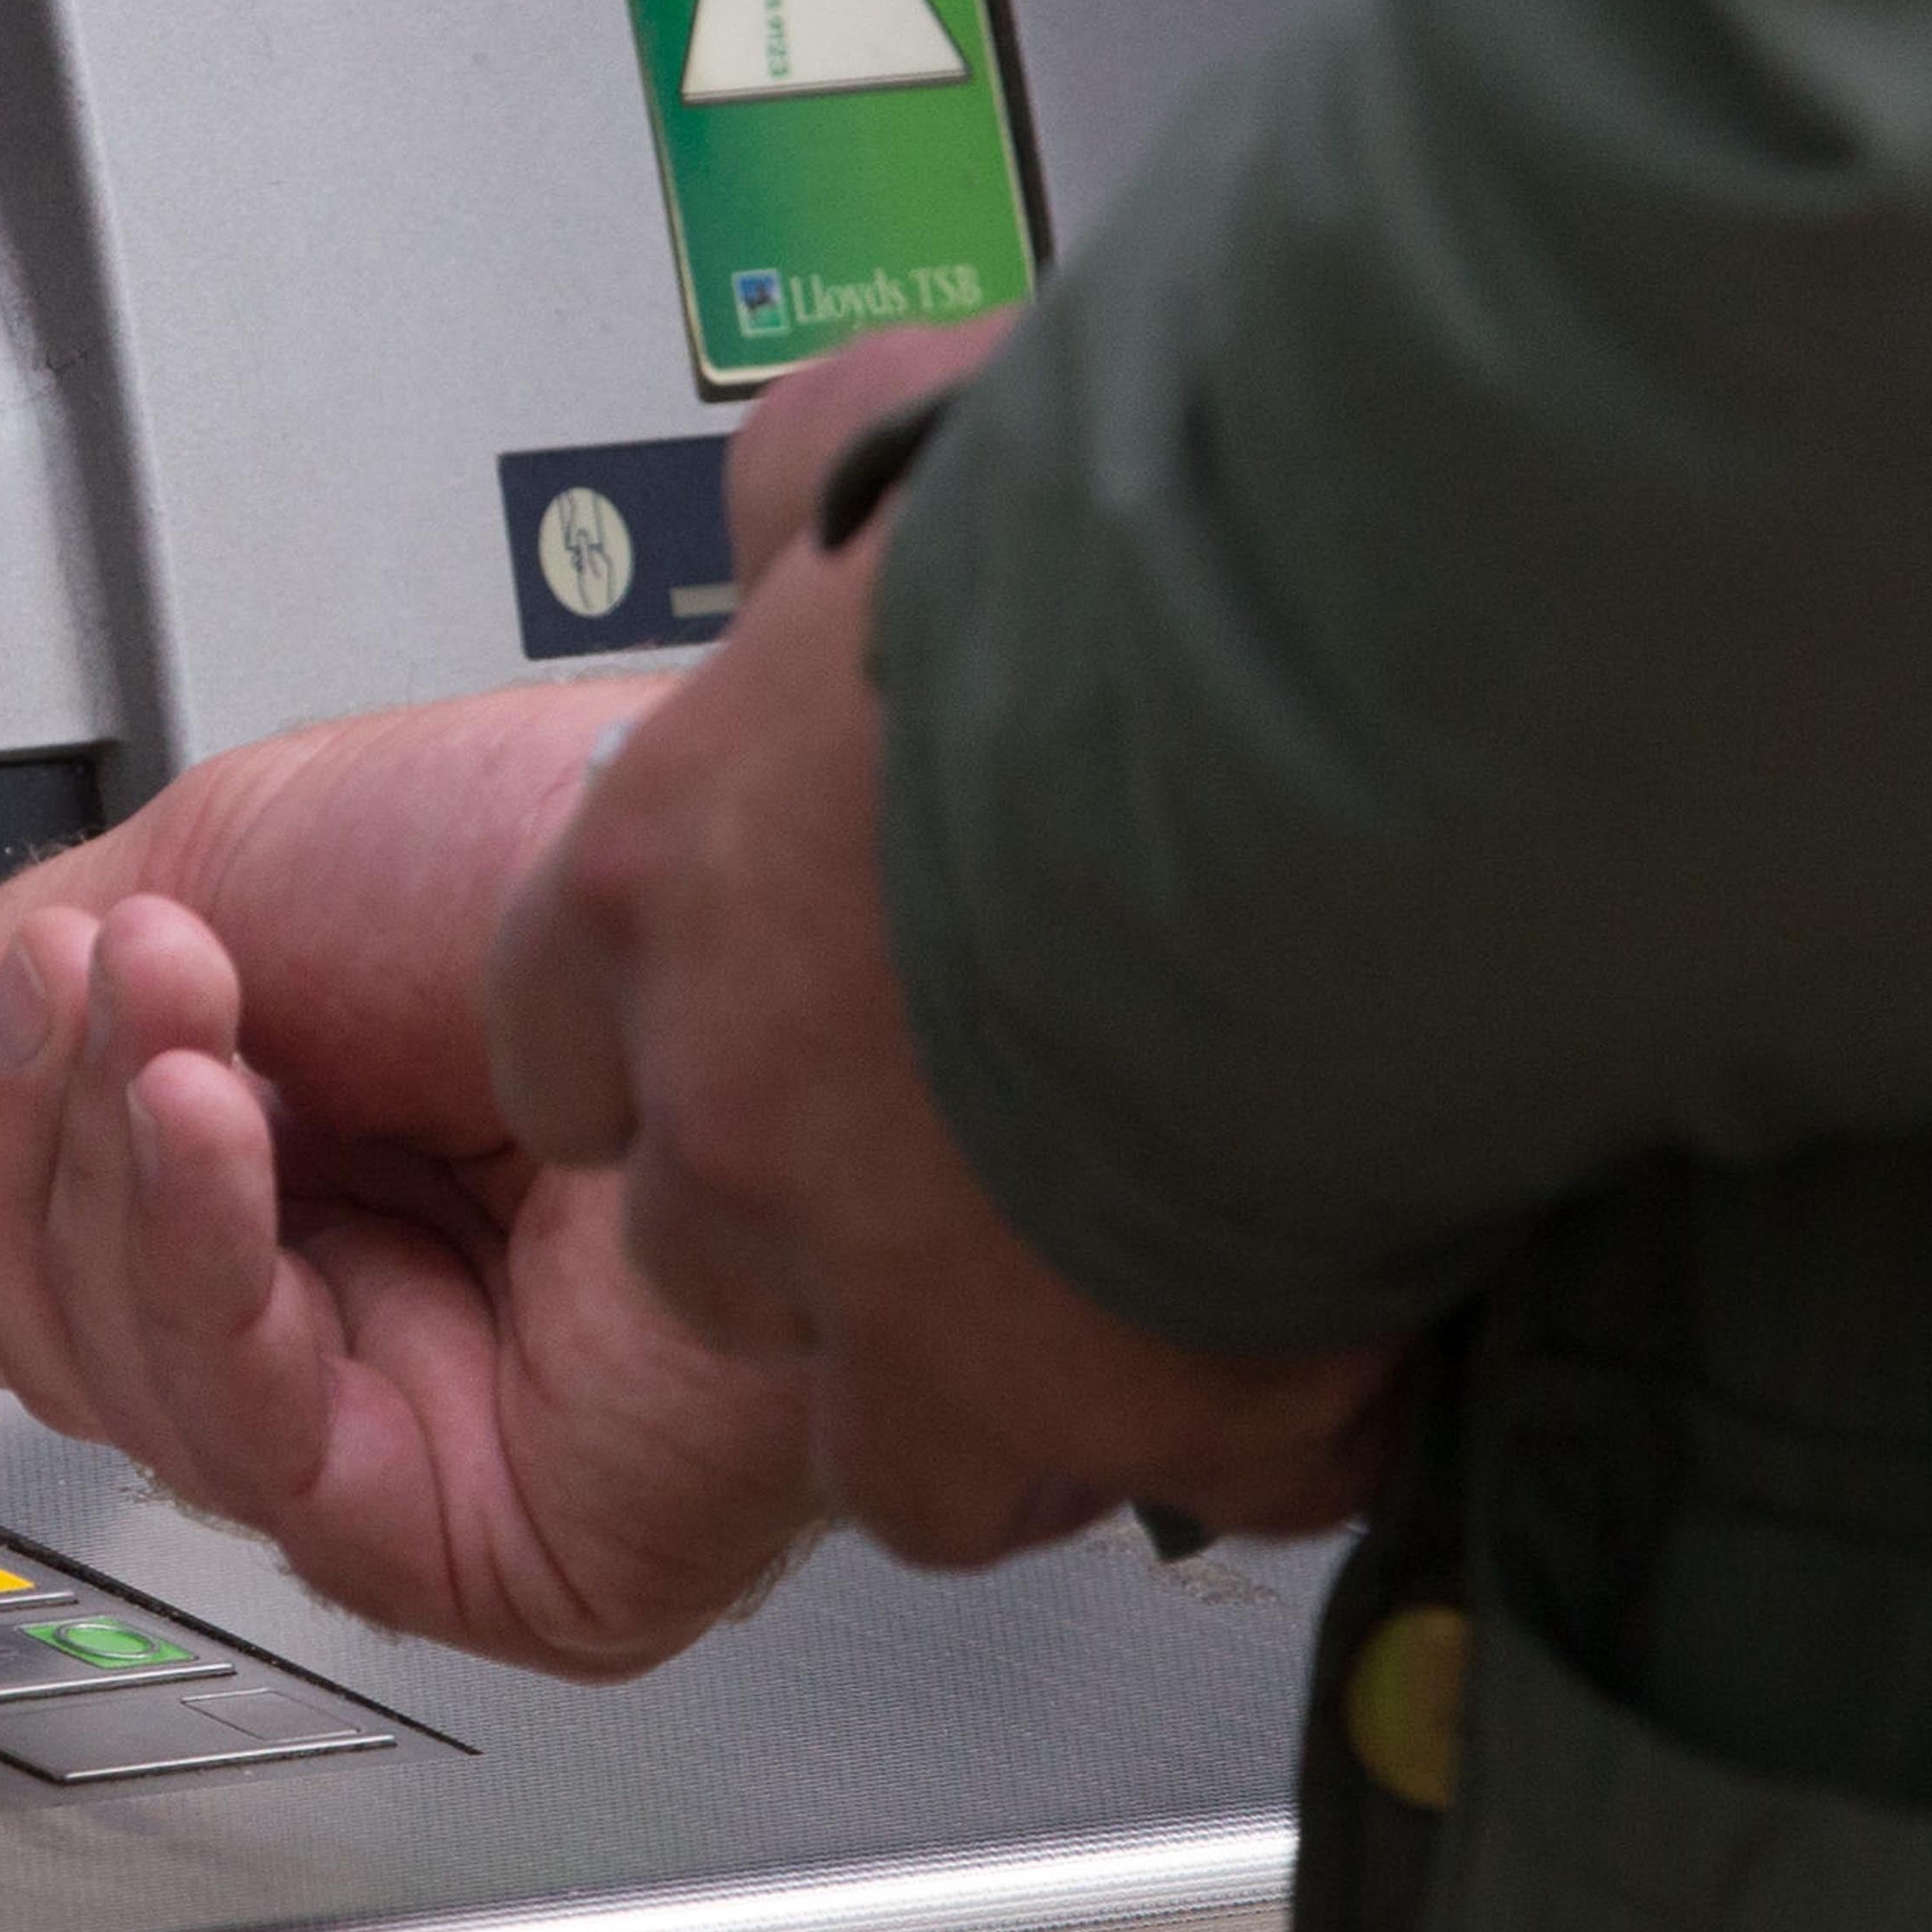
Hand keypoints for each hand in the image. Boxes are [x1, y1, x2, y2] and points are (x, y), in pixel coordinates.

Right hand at [0, 686, 817, 1676]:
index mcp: (266, 1152)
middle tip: (76, 988)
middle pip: (28, 1301)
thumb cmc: (572, 860)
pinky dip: (198, 1264)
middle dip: (7, 1125)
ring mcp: (393, 1429)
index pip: (8, 1238)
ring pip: (110, 1371)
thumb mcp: (206, 857)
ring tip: (168, 1007)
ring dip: (106, 1163)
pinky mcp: (467, 1540)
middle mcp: (326, 1300)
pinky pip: (244, 1438)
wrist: (802, 897)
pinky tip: (220, 1130)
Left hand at [489, 339, 1405, 1563]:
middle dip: (851, 1239)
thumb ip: (811, 513)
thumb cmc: (1153, 545)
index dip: (682, 1063)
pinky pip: (1177, 1475)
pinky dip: (1263, 1426)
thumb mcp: (903, 456)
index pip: (564, 1054)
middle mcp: (737, 1115)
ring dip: (1023, 1387)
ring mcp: (899, 1286)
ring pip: (899, 1440)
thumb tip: (795, 519)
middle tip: (1014, 1164)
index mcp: (659, 890)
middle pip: (717, 1261)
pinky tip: (1356, 1321)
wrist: (1366, 697)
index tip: (791, 1048)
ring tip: (1172, 1287)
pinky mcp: (1107, 1399)